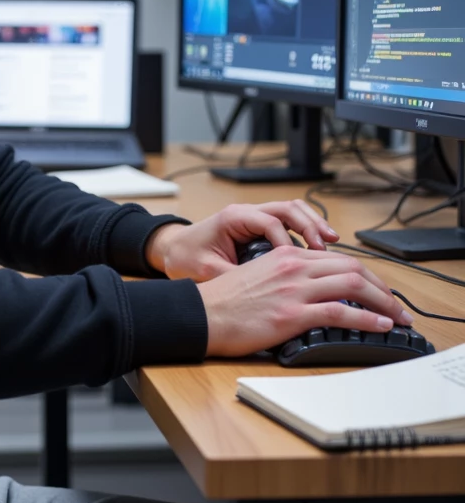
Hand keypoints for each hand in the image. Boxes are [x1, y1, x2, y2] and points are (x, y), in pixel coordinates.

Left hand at [144, 201, 338, 281]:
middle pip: (288, 209)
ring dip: (313, 225)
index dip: (286, 242)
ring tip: (331, 242)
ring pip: (292, 212)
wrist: (172, 249)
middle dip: (310, 225)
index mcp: (233, 218)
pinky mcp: (259, 227)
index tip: (296, 262)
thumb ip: (231, 277)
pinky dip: (305, 232)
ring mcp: (255, 217)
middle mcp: (247, 212)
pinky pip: (288, 223)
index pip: (270, 222)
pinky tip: (318, 249)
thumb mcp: (205, 271)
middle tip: (328, 244)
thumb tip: (256, 293)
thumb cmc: (185, 257)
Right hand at [196, 245, 412, 356]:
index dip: (365, 274)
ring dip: (383, 301)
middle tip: (396, 304)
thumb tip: (308, 294)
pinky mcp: (293, 315)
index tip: (377, 289)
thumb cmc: (222, 303)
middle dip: (381, 286)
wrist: (200, 315)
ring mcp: (295, 291)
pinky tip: (380, 325)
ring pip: (353, 285)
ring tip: (397, 316)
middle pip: (352, 268)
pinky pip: (341, 313)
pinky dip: (367, 319)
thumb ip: (285, 279)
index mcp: (286, 257)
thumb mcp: (257, 278)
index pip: (337, 259)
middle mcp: (294, 268)